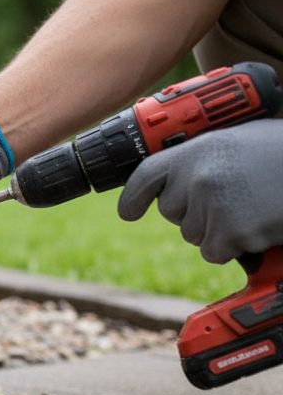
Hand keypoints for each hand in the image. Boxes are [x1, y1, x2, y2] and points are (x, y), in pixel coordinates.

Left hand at [118, 119, 282, 263]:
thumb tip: (180, 179)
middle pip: (172, 212)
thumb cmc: (282, 154)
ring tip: (251, 207)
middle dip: (196, 213)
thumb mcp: (238, 141)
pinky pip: (215, 252)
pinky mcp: (230, 232)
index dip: (133, 197)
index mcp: (196, 150)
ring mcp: (212, 205)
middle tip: (233, 199)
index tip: (128, 212)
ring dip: (218, 229)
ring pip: (194, 235)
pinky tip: (258, 225)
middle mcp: (197, 177)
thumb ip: (205, 158)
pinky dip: (235, 247)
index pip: (146, 175)